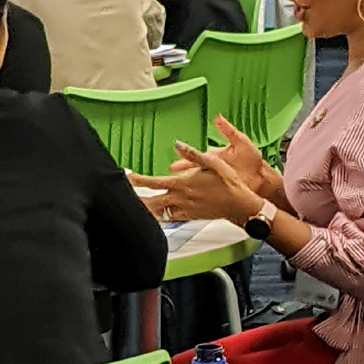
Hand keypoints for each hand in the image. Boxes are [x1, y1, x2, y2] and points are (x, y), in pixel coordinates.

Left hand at [129, 139, 262, 224]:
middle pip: (151, 201)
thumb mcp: (213, 162)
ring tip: (134, 208)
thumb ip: (192, 154)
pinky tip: (153, 217)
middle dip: (136, 200)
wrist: (240, 204)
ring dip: (145, 210)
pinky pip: (169, 219)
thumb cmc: (229, 183)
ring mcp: (184, 209)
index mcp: (183, 183)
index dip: (138, 181)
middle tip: (123, 198)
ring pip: (158, 212)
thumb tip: (178, 144)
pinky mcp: (189, 216)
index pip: (154, 182)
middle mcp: (181, 198)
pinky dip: (159, 218)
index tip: (127, 178)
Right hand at [171, 114, 269, 194]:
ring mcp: (214, 182)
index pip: (194, 159)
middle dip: (179, 177)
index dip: (182, 162)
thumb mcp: (241, 142)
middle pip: (191, 174)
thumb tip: (218, 117)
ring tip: (172, 192)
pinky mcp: (218, 192)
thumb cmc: (253, 162)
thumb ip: (228, 130)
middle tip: (167, 181)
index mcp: (214, 158)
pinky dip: (194, 199)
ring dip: (184, 189)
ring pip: (195, 186)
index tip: (172, 165)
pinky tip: (186, 202)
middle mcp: (212, 171)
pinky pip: (203, 196)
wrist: (263, 179)